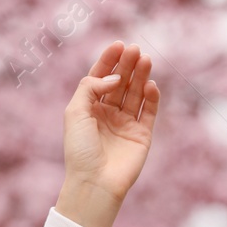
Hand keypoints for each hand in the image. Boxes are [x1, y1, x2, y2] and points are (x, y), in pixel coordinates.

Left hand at [62, 41, 160, 205]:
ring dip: (141, 76)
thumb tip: (114, 78)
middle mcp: (108, 113)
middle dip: (127, 65)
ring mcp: (125, 123)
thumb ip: (90, 88)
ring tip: (146, 60)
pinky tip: (150, 85)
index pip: (101, 78)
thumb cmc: (79, 149)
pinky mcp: (142, 135)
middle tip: (136, 49)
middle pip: (120, 82)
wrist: (95, 182)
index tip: (119, 45)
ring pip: (135, 93)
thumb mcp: (75, 112)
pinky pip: (148, 112)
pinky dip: (151, 97)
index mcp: (89, 107)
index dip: (109, 61)